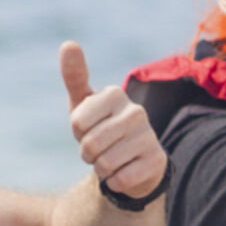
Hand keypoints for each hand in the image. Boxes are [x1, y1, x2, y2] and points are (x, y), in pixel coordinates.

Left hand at [60, 41, 166, 198]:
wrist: (132, 162)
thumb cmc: (101, 128)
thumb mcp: (83, 104)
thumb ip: (75, 75)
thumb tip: (68, 43)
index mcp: (115, 94)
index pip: (78, 122)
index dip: (78, 132)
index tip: (90, 129)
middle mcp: (136, 112)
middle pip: (90, 145)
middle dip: (88, 154)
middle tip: (99, 149)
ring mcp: (149, 137)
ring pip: (105, 164)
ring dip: (101, 169)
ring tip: (111, 160)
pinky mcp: (157, 161)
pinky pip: (121, 179)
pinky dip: (116, 182)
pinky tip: (124, 172)